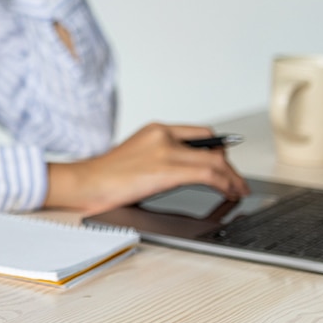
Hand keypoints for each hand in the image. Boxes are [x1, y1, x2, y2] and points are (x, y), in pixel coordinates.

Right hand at [46, 122, 249, 214]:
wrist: (84, 183)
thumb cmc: (103, 177)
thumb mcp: (135, 156)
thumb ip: (158, 156)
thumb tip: (182, 171)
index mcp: (155, 130)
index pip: (200, 134)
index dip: (220, 150)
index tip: (227, 164)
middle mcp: (163, 135)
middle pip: (213, 146)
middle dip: (230, 166)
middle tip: (236, 181)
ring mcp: (165, 151)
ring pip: (216, 161)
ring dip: (233, 178)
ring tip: (238, 190)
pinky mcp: (167, 170)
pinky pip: (208, 174)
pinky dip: (225, 184)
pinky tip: (228, 193)